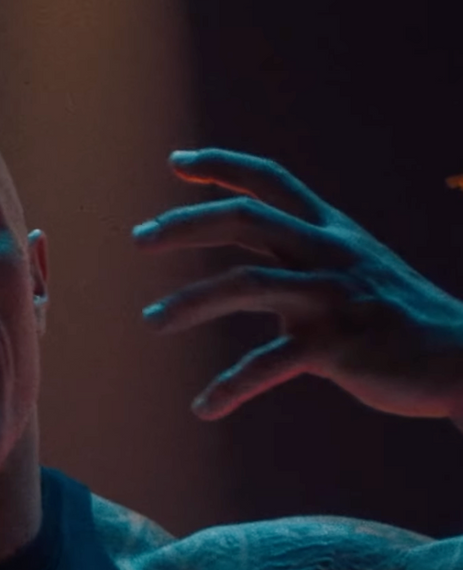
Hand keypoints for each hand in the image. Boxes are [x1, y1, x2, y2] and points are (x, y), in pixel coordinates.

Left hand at [133, 148, 462, 419]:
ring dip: (190, 301)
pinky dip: (229, 388)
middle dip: (186, 223)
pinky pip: (266, 365)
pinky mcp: (333, 346)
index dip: (222, 166)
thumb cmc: (394, 319)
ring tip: (152, 319)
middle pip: (246, 218)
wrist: (458, 359)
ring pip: (246, 282)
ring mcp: (331, 297)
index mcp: (329, 231)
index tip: (175, 162)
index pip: (270, 181)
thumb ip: (297, 262)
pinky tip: (204, 407)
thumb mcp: (348, 273)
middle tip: (138, 238)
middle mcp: (328, 252)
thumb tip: (247, 264)